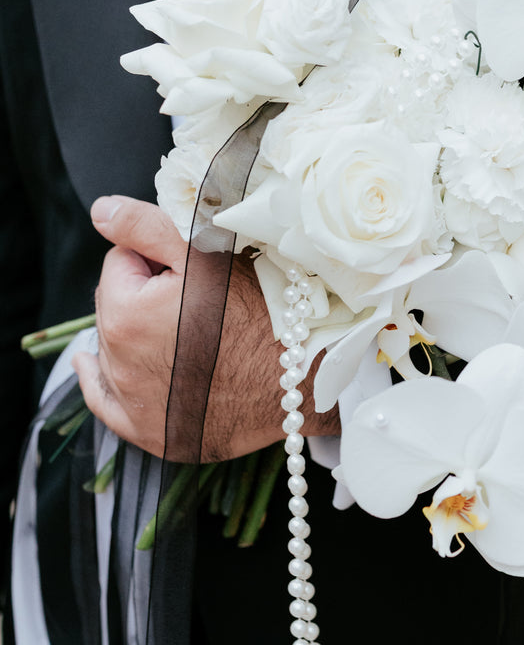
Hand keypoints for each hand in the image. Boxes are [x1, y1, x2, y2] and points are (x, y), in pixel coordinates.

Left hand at [73, 195, 338, 460]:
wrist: (305, 373)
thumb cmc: (263, 307)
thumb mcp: (207, 253)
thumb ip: (145, 227)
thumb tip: (101, 211)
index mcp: (125, 315)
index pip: (120, 261)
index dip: (155, 256)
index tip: (189, 265)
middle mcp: (119, 367)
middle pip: (115, 305)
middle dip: (142, 293)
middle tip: (195, 296)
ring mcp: (134, 406)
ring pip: (115, 348)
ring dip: (136, 332)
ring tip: (184, 328)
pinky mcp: (152, 433)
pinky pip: (108, 403)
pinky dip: (107, 382)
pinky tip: (97, 366)